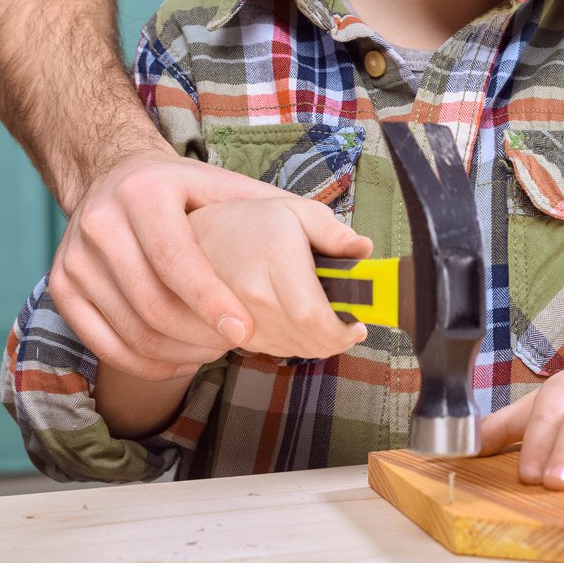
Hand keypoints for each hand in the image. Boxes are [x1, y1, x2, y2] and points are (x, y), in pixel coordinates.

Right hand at [48, 152, 291, 381]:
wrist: (113, 175)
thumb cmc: (188, 192)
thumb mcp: (236, 190)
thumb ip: (300, 218)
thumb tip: (360, 250)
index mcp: (146, 191)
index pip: (176, 257)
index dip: (209, 300)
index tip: (242, 332)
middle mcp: (100, 220)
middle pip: (150, 301)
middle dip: (198, 335)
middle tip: (234, 346)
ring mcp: (74, 256)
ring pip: (127, 327)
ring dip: (176, 352)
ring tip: (212, 352)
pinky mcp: (62, 284)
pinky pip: (101, 342)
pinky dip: (143, 361)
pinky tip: (178, 359)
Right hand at [190, 196, 371, 359]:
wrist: (199, 233)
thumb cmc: (255, 221)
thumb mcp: (298, 211)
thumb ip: (333, 231)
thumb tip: (364, 249)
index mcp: (277, 257)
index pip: (313, 315)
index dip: (340, 330)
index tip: (358, 327)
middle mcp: (253, 290)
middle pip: (304, 338)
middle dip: (334, 340)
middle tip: (347, 329)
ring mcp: (235, 314)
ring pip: (288, 348)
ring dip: (314, 345)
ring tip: (326, 326)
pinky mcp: (225, 329)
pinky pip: (269, 350)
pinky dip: (291, 344)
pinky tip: (298, 327)